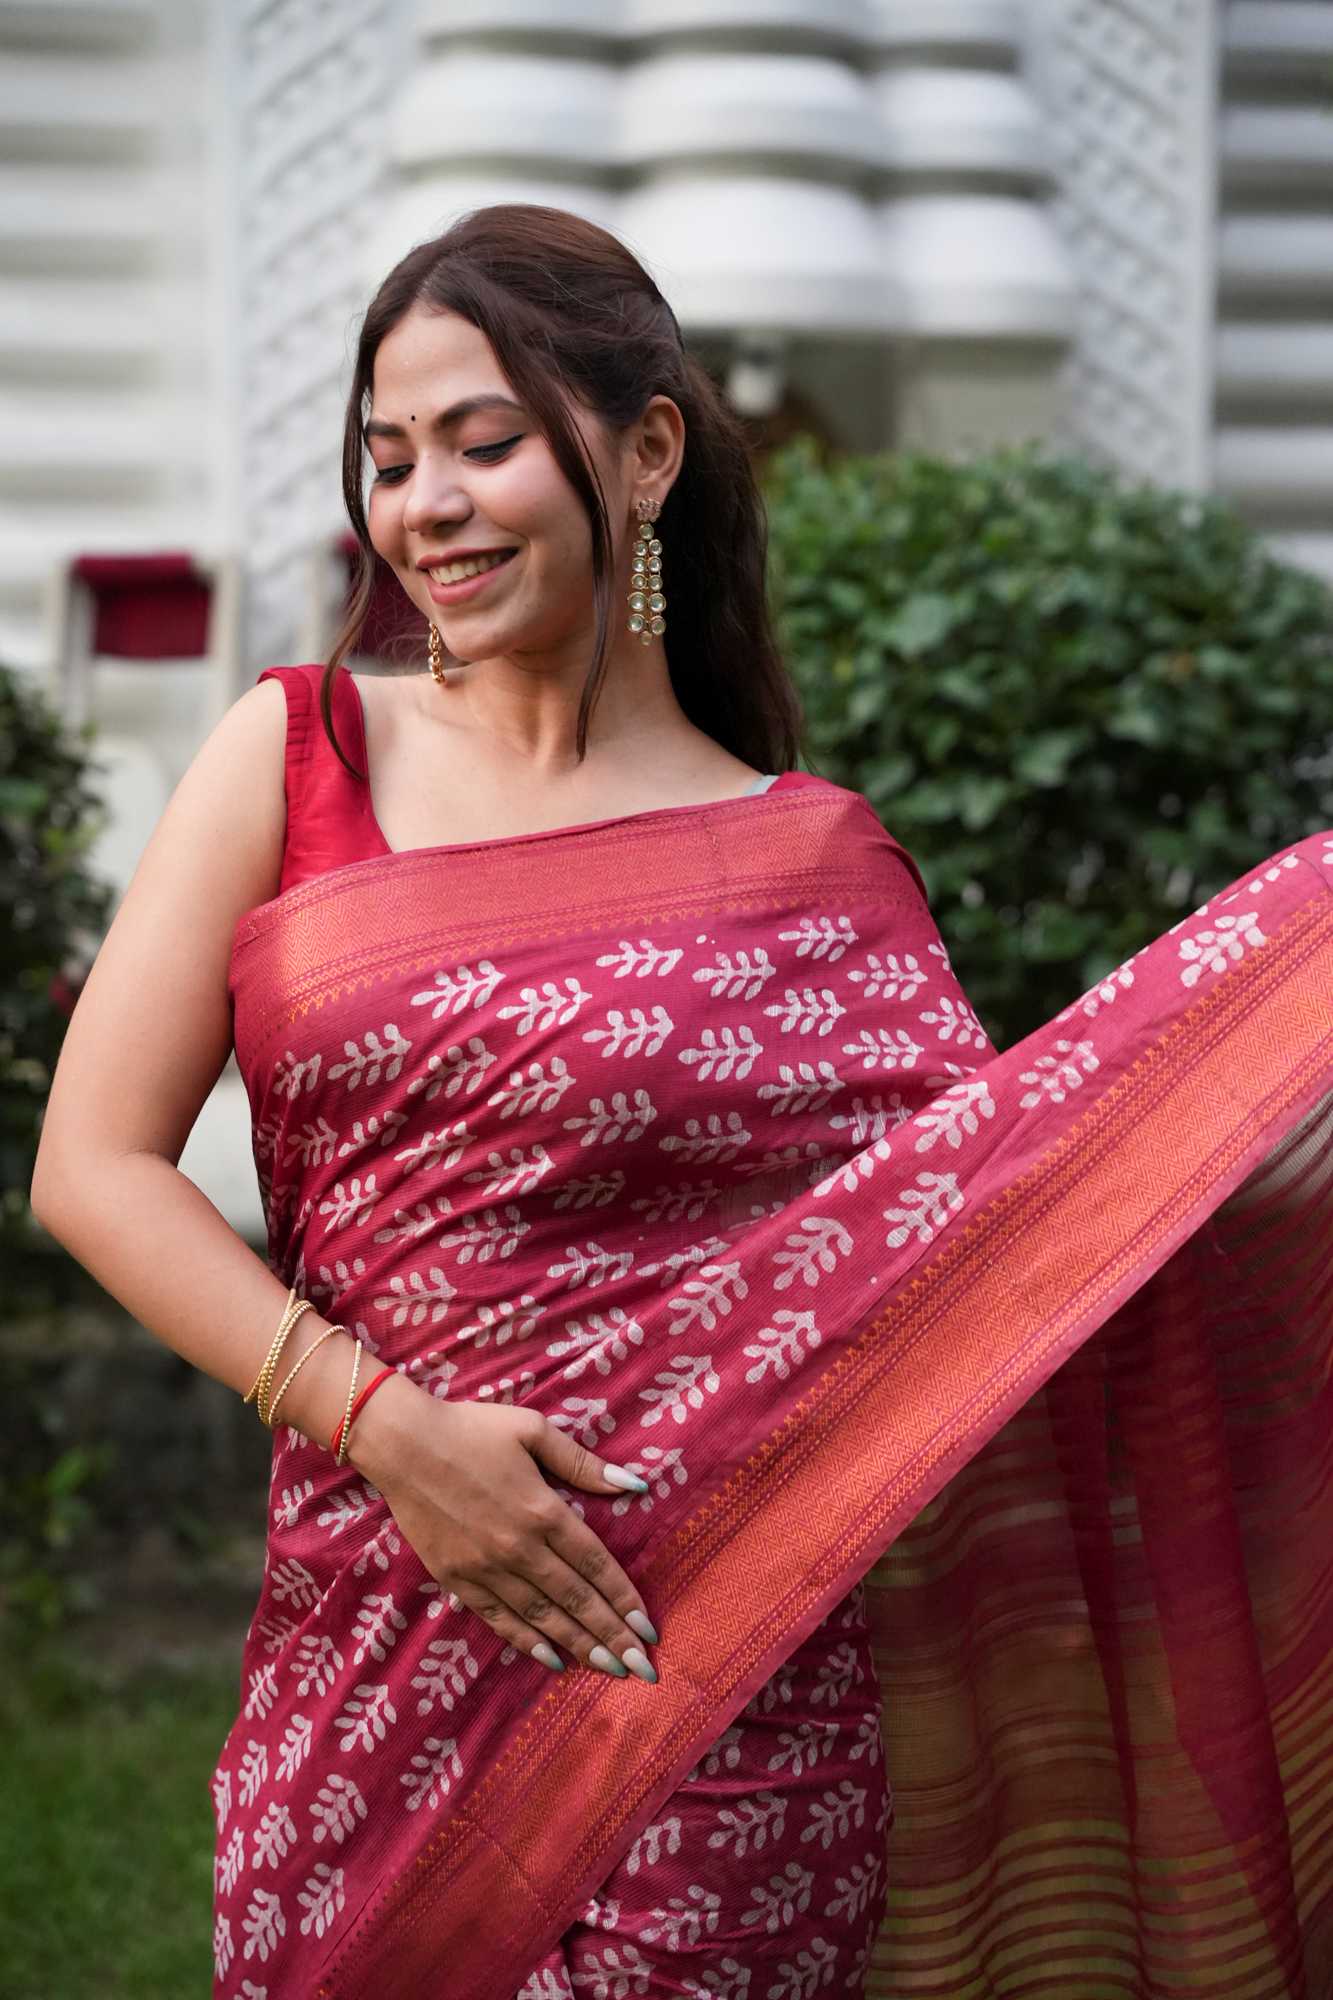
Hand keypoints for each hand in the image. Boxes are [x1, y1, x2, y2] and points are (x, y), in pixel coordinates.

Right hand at [350, 1376, 659, 1681]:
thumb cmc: (472, 1429)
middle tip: (643, 1669)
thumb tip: (634, 1485)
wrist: (403, 1444)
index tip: (650, 1629)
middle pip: (576, 1600)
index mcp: (544, 1511)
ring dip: (580, 1646)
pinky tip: (553, 1659)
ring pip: (542, 1617)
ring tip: (611, 1669)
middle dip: (613, 1636)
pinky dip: (528, 1642)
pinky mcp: (457, 1579)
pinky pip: (499, 1619)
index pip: (596, 1565)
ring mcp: (486, 1568)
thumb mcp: (534, 1430)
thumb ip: (582, 1463)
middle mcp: (519, 1548)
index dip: (625, 1599)